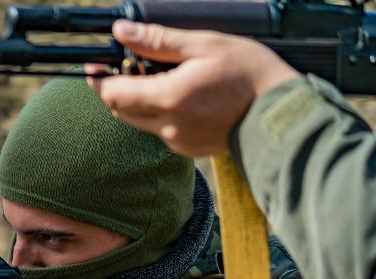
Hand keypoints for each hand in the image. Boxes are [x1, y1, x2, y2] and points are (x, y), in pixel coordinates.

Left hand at [87, 21, 300, 156]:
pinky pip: (159, 131)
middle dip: (116, 89)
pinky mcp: (187, 149)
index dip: (98, 79)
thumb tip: (122, 32)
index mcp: (168, 98)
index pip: (112, 94)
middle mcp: (167, 125)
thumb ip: (158, 41)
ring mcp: (176, 141)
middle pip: (119, 110)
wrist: (281, 115)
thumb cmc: (250, 75)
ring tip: (159, 78)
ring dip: (137, 102)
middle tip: (126, 66)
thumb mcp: (205, 45)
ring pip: (138, 122)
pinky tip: (181, 97)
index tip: (93, 66)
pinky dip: (158, 114)